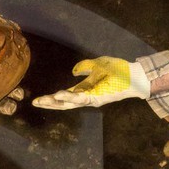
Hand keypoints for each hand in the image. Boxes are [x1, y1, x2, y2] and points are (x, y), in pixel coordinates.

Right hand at [32, 56, 152, 109]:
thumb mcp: (98, 64)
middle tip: (35, 103)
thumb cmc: (118, 70)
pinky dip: (69, 97)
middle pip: (64, 103)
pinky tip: (60, 94)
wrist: (134, 75)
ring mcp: (92, 99)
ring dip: (56, 102)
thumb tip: (73, 71)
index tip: (38, 100)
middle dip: (50, 104)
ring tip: (43, 100)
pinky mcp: (97, 98)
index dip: (52, 98)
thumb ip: (85, 66)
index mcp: (84, 90)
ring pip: (70, 103)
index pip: (65, 96)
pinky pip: (81, 98)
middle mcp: (86, 97)